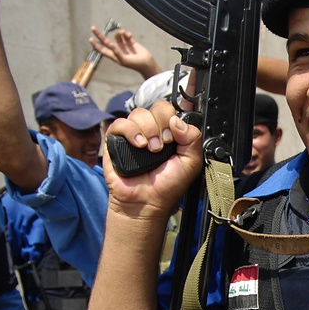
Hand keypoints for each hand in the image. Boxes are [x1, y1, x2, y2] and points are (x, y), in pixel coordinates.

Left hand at [89, 27, 162, 78]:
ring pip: (117, 35)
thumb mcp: (124, 60)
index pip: (102, 50)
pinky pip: (125, 34)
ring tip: (123, 33)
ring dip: (119, 32)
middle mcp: (117, 49)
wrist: (146, 62)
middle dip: (99, 34)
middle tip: (92, 28)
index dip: (96, 45)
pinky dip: (126, 33)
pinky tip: (130, 36)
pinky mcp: (130, 42)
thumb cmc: (135, 64)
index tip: (90, 39)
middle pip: (106, 41)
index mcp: (114, 55)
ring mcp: (124, 45)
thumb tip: (110, 44)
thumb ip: (117, 53)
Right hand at [102, 100, 203, 220]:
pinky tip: (138, 145)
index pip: (172, 110)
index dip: (173, 119)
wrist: (147, 202)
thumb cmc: (167, 186)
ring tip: (151, 150)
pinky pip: (120, 123)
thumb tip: (177, 120)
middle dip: (162, 124)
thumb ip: (192, 138)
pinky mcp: (116, 140)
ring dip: (148, 130)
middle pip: (157, 107)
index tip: (174, 138)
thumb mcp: (191, 162)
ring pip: (139, 113)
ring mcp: (134, 134)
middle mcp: (152, 130)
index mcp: (170, 133)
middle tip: (163, 145)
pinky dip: (130, 131)